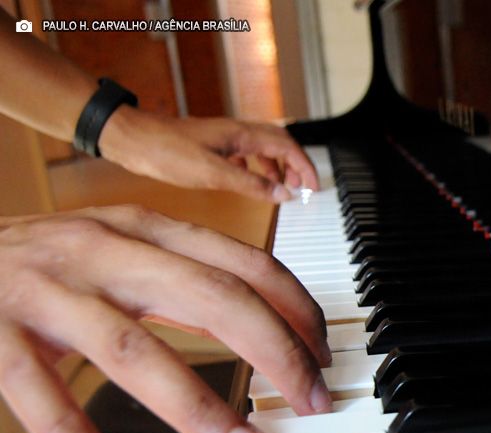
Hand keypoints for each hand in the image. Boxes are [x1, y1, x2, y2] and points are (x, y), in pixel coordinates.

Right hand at [0, 206, 333, 432]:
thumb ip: (183, 281)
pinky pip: (35, 387)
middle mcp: (104, 250)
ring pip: (134, 349)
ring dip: (200, 408)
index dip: (297, 312)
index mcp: (145, 230)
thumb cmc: (40, 264)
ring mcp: (47, 288)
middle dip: (276, 353)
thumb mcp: (120, 251)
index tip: (324, 359)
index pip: (245, 265)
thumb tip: (263, 326)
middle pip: (212, 298)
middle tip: (313, 404)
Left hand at [98, 107, 319, 202]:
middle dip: (296, 166)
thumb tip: (283, 195)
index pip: (287, 147)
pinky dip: (256, 169)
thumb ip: (251, 185)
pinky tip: (250, 182)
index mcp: (242, 135)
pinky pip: (245, 154)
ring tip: (282, 189)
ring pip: (263, 149)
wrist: (130, 139)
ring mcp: (224, 138)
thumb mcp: (213, 174)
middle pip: (280, 144)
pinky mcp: (211, 146)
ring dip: (278, 168)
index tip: (314, 188)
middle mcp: (237, 132)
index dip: (304, 167)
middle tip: (304, 188)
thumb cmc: (165, 151)